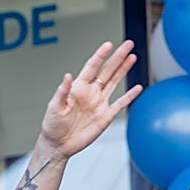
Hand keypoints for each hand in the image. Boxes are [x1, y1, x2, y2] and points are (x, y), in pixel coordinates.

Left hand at [37, 40, 141, 159]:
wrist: (59, 144)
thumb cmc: (52, 125)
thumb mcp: (55, 107)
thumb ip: (62, 91)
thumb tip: (67, 76)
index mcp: (78, 88)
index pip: (92, 67)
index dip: (100, 55)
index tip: (108, 44)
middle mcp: (90, 93)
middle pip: (107, 71)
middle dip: (118, 57)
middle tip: (128, 44)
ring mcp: (99, 103)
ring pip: (114, 82)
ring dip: (124, 70)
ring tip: (132, 57)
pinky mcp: (105, 116)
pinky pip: (120, 103)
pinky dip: (129, 96)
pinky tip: (137, 87)